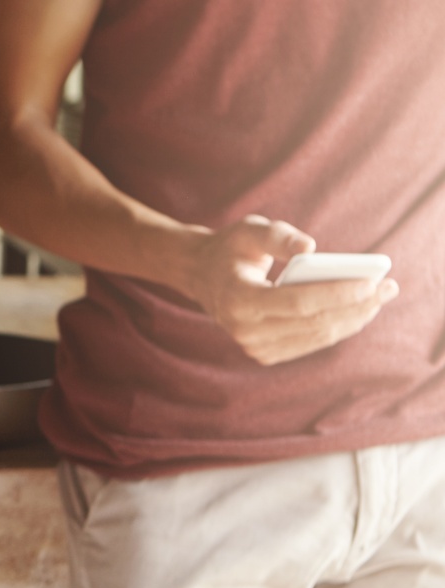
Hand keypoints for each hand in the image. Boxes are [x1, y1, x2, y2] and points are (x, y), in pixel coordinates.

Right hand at [181, 215, 398, 365]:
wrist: (202, 276)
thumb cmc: (231, 249)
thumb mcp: (249, 230)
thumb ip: (278, 235)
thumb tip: (311, 247)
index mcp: (238, 300)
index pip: (297, 303)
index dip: (337, 294)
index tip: (372, 282)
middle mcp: (245, 330)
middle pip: (314, 323)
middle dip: (357, 307)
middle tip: (389, 287)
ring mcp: (254, 346)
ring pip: (317, 337)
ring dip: (354, 319)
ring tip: (380, 297)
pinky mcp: (265, 353)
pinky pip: (312, 342)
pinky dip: (339, 327)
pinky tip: (359, 311)